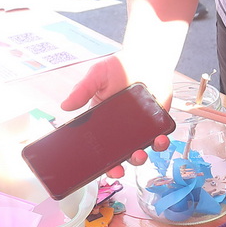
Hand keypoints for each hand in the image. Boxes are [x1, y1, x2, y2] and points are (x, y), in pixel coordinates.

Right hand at [60, 55, 170, 169]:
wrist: (147, 57)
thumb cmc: (121, 65)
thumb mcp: (97, 75)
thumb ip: (82, 89)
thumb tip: (65, 106)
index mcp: (103, 120)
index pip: (98, 145)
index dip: (99, 160)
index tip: (99, 169)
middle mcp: (121, 128)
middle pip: (118, 154)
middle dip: (118, 166)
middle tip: (119, 169)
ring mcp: (140, 127)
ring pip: (140, 150)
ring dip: (140, 158)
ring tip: (139, 154)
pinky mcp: (158, 123)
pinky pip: (159, 139)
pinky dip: (160, 143)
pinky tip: (160, 140)